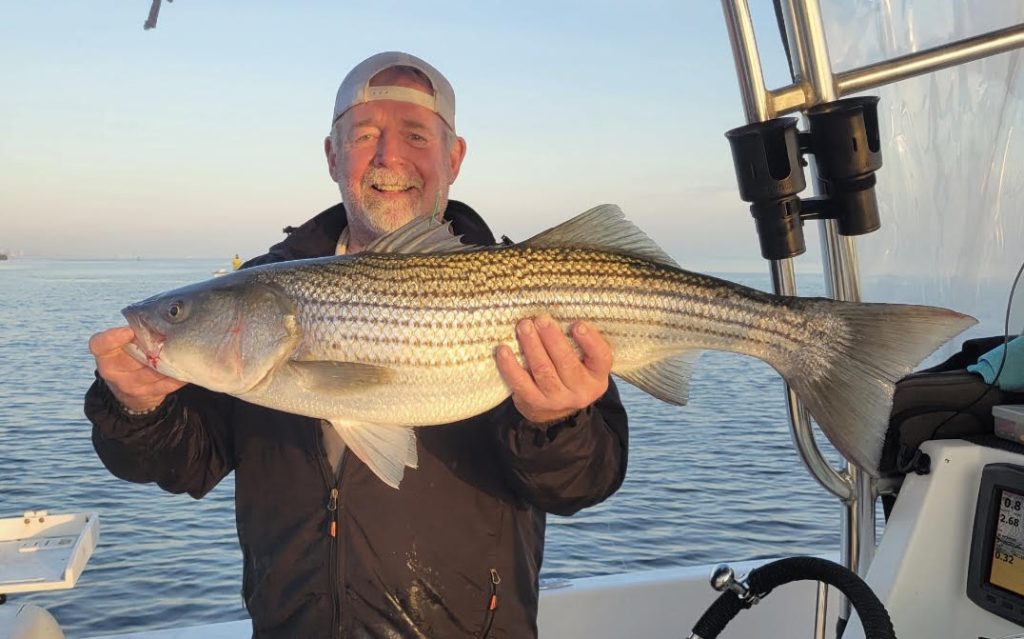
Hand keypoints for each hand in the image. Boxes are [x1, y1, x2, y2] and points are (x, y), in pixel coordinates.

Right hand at [89, 326, 185, 411]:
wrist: (131, 387)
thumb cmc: (131, 354)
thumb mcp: (128, 343)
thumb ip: (138, 330)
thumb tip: (164, 314)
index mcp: (106, 354)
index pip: (99, 345)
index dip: (112, 338)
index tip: (128, 331)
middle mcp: (114, 371)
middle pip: (133, 358)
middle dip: (152, 348)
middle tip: (167, 337)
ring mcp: (130, 385)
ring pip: (153, 371)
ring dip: (170, 360)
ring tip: (185, 348)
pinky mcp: (148, 395)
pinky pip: (167, 383)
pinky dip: (180, 374)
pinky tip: (190, 366)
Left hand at [495, 313, 612, 424]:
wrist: (555, 410)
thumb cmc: (570, 372)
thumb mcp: (585, 361)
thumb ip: (579, 342)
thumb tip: (559, 307)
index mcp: (597, 375)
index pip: (600, 357)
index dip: (590, 341)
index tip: (577, 325)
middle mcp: (581, 390)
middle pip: (566, 363)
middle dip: (552, 339)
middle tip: (541, 319)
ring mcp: (557, 399)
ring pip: (543, 370)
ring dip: (532, 346)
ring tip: (524, 326)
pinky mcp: (534, 402)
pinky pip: (521, 383)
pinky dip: (510, 366)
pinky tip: (503, 350)